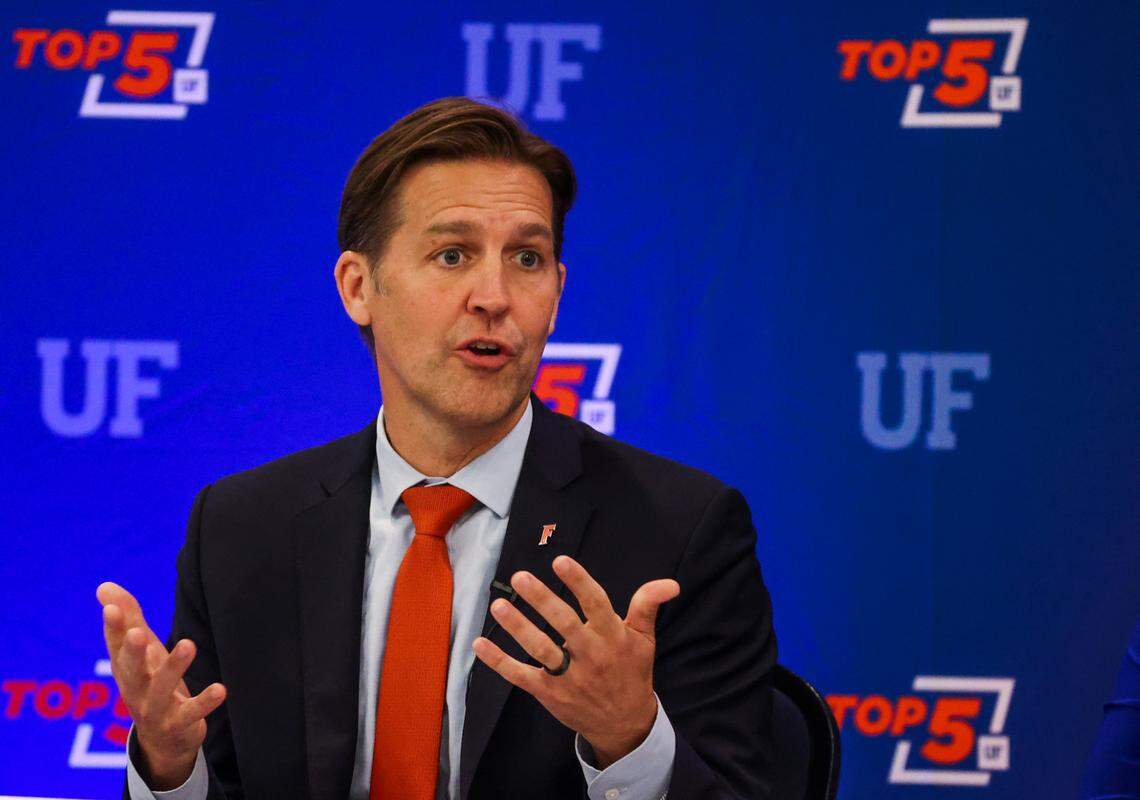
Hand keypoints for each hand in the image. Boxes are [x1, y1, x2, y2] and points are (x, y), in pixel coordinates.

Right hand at [97, 581, 225, 789]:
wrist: (162, 741)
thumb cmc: (149, 683)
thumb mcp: (140, 651)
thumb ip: (128, 618)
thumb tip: (103, 586)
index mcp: (125, 668)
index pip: (115, 646)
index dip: (113, 627)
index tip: (110, 608)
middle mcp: (135, 688)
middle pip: (130, 670)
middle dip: (133, 652)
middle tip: (137, 633)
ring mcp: (155, 709)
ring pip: (161, 689)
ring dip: (174, 667)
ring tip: (189, 644)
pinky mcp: (178, 724)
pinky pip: (191, 714)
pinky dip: (204, 702)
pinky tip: (221, 689)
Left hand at [472, 555, 679, 767]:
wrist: (624, 724)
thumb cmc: (632, 672)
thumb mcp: (644, 639)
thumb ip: (648, 605)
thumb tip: (670, 583)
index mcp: (612, 637)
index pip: (596, 604)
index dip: (579, 582)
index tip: (560, 561)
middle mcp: (590, 655)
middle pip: (563, 625)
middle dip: (542, 601)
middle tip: (520, 577)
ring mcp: (568, 677)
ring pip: (540, 649)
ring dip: (518, 627)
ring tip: (499, 604)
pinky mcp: (549, 693)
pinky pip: (520, 676)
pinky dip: (499, 661)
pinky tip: (480, 643)